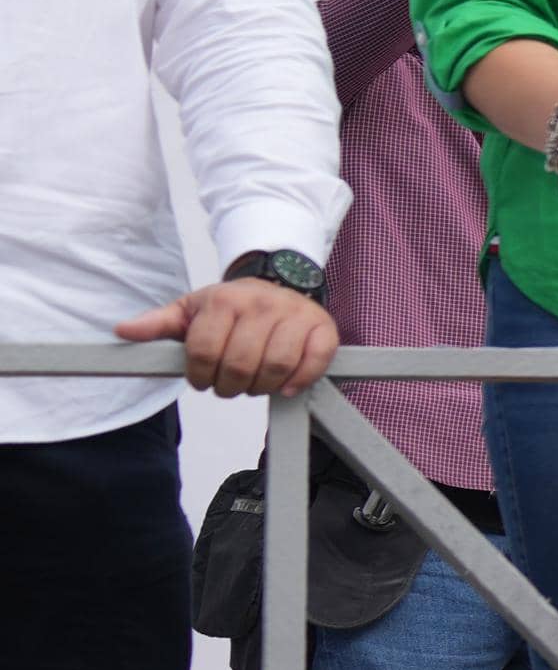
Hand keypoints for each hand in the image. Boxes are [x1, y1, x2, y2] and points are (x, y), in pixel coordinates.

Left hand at [117, 278, 338, 396]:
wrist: (278, 281)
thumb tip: (124, 331)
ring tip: (254, 383)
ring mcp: (295, 314)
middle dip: (229, 386)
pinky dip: (298, 381)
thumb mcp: (191, 310)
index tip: (202, 379)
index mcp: (224, 300)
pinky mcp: (323, 328)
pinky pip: (313, 363)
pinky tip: (285, 385)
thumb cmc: (232, 305)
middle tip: (229, 384)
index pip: (204, 352)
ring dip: (261, 387)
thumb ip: (158, 324)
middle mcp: (261, 304)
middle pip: (240, 365)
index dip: (199, 376)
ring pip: (275, 368)